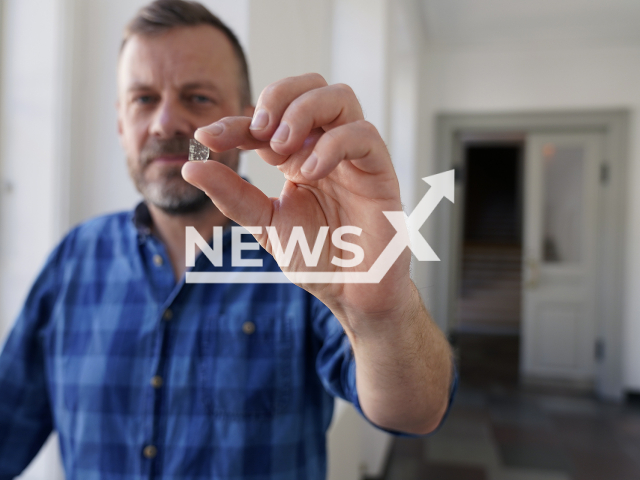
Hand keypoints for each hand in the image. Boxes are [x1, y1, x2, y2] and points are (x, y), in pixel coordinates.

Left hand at [182, 73, 411, 329]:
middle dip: (278, 97)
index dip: (235, 121)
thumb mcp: (264, 225)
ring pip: (339, 97)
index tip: (207, 137)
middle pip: (310, 85)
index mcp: (298, 156)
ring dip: (303, 111)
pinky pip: (363, 135)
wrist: (351, 293)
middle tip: (257, 132)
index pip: (268, 120)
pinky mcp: (380, 171)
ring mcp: (354, 156)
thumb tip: (191, 167)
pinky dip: (332, 145)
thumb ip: (233, 195)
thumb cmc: (316, 257)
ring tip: (280, 150)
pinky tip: (309, 172)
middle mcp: (326, 147)